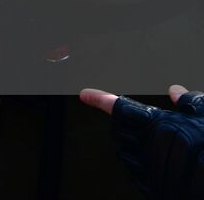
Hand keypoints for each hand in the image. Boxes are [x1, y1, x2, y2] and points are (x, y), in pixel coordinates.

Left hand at [81, 86, 203, 197]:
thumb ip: (189, 102)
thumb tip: (176, 91)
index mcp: (155, 123)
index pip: (119, 107)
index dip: (100, 99)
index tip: (86, 95)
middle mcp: (145, 144)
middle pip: (118, 130)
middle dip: (121, 125)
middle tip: (134, 125)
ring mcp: (146, 166)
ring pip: (123, 152)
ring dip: (129, 146)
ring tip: (147, 145)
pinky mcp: (150, 185)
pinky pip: (134, 173)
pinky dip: (139, 167)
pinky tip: (154, 165)